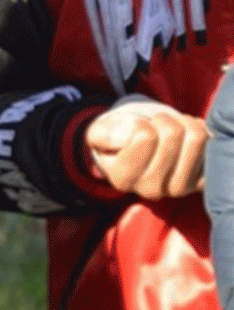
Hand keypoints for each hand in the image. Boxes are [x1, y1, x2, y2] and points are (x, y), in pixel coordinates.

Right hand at [85, 95, 207, 199]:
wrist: (139, 150)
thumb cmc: (118, 137)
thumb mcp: (99, 132)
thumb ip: (102, 134)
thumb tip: (124, 136)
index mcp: (123, 180)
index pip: (145, 136)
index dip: (141, 122)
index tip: (136, 128)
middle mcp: (150, 190)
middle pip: (172, 134)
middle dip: (164, 120)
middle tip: (155, 126)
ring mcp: (177, 188)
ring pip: (194, 138)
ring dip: (183, 123)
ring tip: (170, 128)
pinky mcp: (198, 182)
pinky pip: (209, 143)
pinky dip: (197, 131)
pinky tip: (184, 137)